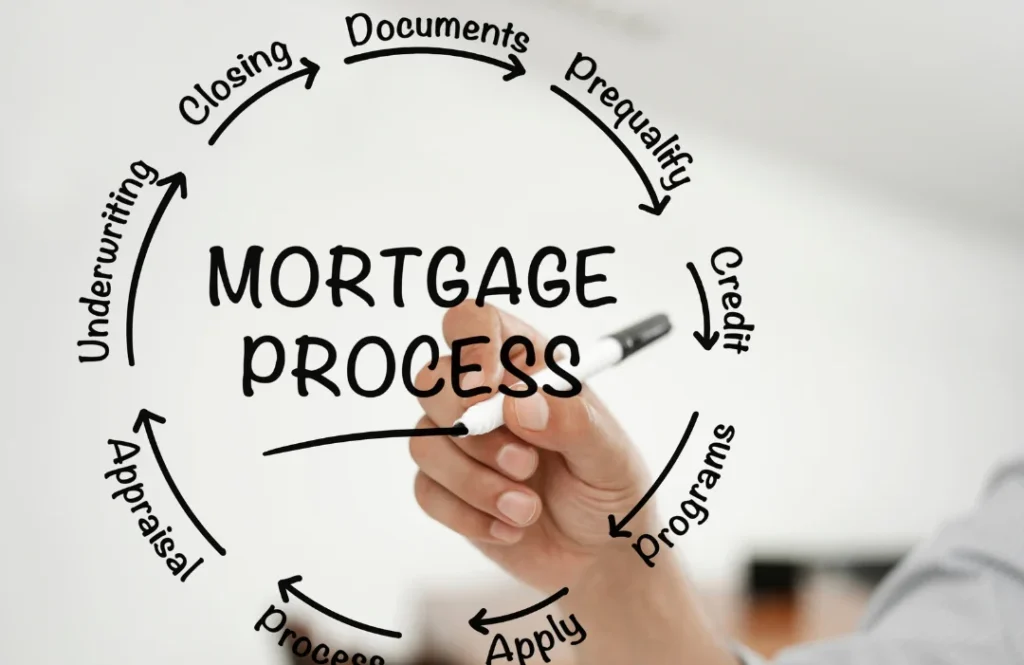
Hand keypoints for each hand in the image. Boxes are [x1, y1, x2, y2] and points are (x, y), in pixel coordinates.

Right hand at [408, 303, 654, 592]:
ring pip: (425, 441)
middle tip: (524, 462)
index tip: (489, 392)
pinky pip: (427, 491)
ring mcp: (461, 443)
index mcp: (529, 367)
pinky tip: (511, 527)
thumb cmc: (610, 491)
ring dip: (476, 481)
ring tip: (528, 508)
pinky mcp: (447, 488)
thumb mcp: (611, 456)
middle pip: (432, 378)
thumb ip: (573, 422)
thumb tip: (522, 402)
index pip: (476, 323)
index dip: (471, 346)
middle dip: (470, 424)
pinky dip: (469, 515)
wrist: (600, 558)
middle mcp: (487, 397)